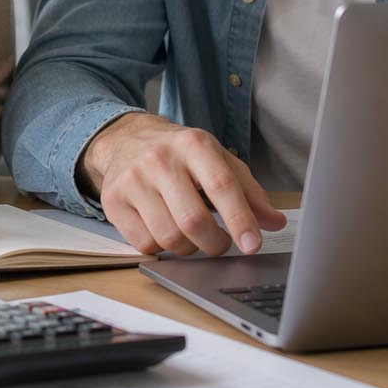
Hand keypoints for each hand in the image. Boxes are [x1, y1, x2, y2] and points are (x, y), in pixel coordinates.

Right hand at [78, 113, 285, 256]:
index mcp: (194, 144)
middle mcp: (160, 159)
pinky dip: (161, 248)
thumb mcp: (218, 160)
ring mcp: (133, 180)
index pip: (221, 186)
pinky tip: (166, 231)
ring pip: (168, 237)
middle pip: (193, 220)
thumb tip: (274, 223)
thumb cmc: (181, 154)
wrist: (127, 139)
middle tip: (221, 244)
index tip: (253, 245)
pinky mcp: (113, 200)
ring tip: (193, 236)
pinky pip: (144, 244)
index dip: (240, 220)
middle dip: (215, 243)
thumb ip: (249, 192)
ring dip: (189, 248)